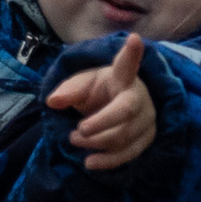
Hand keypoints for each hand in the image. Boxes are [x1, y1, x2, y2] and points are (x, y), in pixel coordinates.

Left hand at [49, 33, 154, 167]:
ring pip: (124, 135)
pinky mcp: (147, 138)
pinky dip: (108, 161)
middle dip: (99, 124)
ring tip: (75, 141)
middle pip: (125, 111)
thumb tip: (53, 101)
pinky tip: (90, 162)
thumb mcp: (81, 86)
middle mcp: (139, 95)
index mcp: (121, 77)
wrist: (114, 109)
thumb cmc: (97, 93)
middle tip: (74, 133)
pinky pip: (130, 153)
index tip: (133, 38)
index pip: (126, 64)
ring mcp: (147, 118)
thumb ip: (68, 91)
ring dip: (96, 143)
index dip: (132, 53)